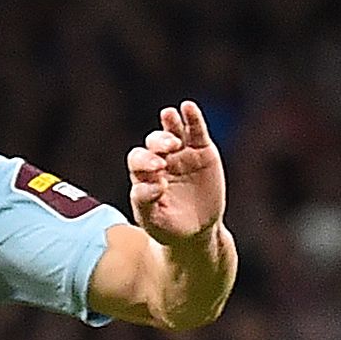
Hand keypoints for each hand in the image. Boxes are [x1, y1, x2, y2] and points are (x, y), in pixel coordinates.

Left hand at [127, 102, 224, 245]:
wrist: (196, 233)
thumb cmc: (168, 227)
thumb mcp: (153, 221)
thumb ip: (145, 202)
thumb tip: (154, 184)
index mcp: (143, 174)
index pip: (138, 161)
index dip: (145, 163)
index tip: (157, 174)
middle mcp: (160, 159)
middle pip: (153, 143)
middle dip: (158, 143)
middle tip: (166, 154)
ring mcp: (181, 153)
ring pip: (172, 131)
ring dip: (170, 124)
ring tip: (169, 117)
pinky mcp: (202, 150)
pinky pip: (196, 130)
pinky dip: (192, 117)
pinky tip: (188, 107)